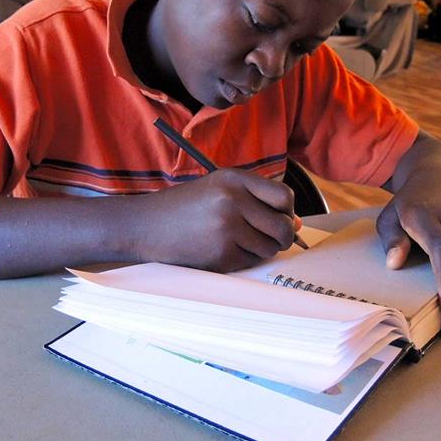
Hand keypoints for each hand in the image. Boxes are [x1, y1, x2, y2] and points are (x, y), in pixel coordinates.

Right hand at [133, 169, 296, 271]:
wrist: (144, 225)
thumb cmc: (184, 207)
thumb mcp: (218, 190)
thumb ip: (256, 201)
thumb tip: (297, 224)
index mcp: (234, 179)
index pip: (284, 196)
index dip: (288, 210)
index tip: (279, 216)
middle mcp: (232, 200)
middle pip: (283, 226)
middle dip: (281, 236)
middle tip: (268, 237)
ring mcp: (226, 228)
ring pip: (270, 248)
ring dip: (261, 249)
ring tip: (239, 241)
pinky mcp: (220, 254)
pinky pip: (250, 262)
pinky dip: (243, 259)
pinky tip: (222, 250)